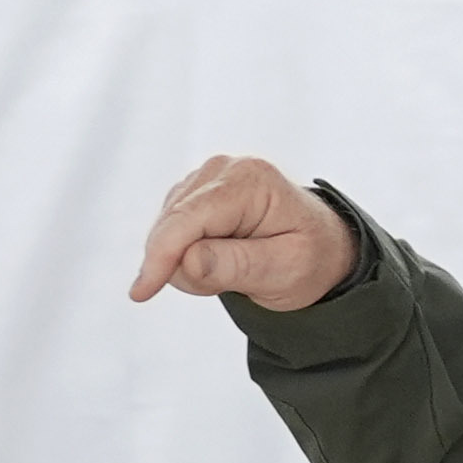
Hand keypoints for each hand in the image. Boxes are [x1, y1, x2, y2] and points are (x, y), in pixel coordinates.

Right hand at [127, 156, 355, 311]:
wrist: (320, 247)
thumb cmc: (310, 258)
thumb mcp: (284, 271)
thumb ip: (236, 266)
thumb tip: (186, 262)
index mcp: (249, 181)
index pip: (189, 218)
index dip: (162, 255)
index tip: (141, 292)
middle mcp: (222, 169)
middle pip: (171, 225)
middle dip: (186, 267)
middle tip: (232, 283)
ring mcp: (204, 179)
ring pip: (166, 232)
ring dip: (189, 265)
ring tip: (232, 270)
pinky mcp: (192, 195)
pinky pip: (169, 233)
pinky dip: (187, 257)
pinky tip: (218, 259)